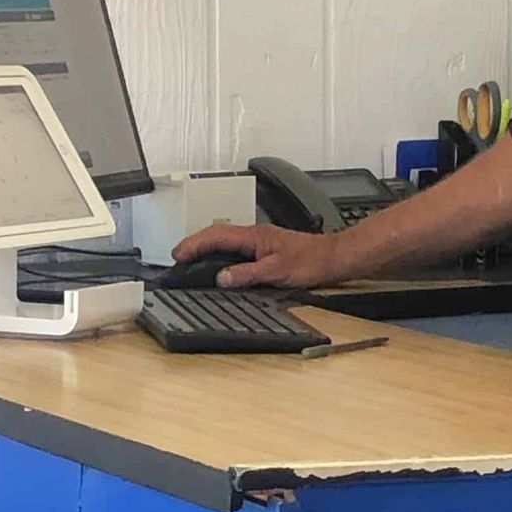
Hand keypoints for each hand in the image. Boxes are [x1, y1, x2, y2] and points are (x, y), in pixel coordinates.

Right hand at [169, 220, 349, 289]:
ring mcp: (260, 241)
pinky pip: (236, 247)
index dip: (194, 244)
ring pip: (225, 239)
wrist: (334, 258)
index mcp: (254, 236)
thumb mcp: (277, 271)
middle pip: (216, 234)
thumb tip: (222, 278)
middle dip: (194, 243)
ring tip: (191, 259)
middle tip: (178, 256)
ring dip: (206, 247)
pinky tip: (220, 263)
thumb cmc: (312, 261)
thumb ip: (248, 274)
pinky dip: (221, 253)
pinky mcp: (266, 249)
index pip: (216, 235)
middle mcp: (255, 235)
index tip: (178, 254)